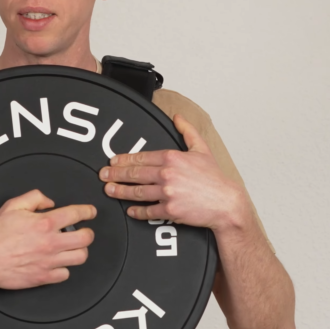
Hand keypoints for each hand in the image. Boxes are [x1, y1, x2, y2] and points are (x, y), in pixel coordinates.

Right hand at [0, 189, 95, 289]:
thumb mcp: (12, 205)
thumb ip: (34, 197)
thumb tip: (50, 202)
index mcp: (45, 223)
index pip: (77, 214)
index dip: (88, 211)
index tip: (90, 212)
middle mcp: (51, 243)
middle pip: (86, 238)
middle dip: (88, 233)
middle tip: (83, 232)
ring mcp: (49, 262)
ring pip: (80, 257)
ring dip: (79, 251)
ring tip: (72, 248)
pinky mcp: (44, 277)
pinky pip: (65, 274)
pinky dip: (64, 268)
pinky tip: (57, 263)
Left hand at [99, 114, 249, 231]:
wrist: (226, 203)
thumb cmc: (215, 178)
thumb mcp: (202, 149)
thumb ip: (187, 131)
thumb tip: (177, 117)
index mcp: (172, 158)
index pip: (141, 157)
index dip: (124, 159)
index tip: (113, 161)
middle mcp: (167, 174)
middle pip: (134, 174)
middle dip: (115, 174)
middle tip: (103, 175)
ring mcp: (167, 193)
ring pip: (136, 192)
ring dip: (120, 191)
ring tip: (109, 190)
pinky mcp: (170, 210)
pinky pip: (148, 211)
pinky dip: (136, 211)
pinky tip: (129, 210)